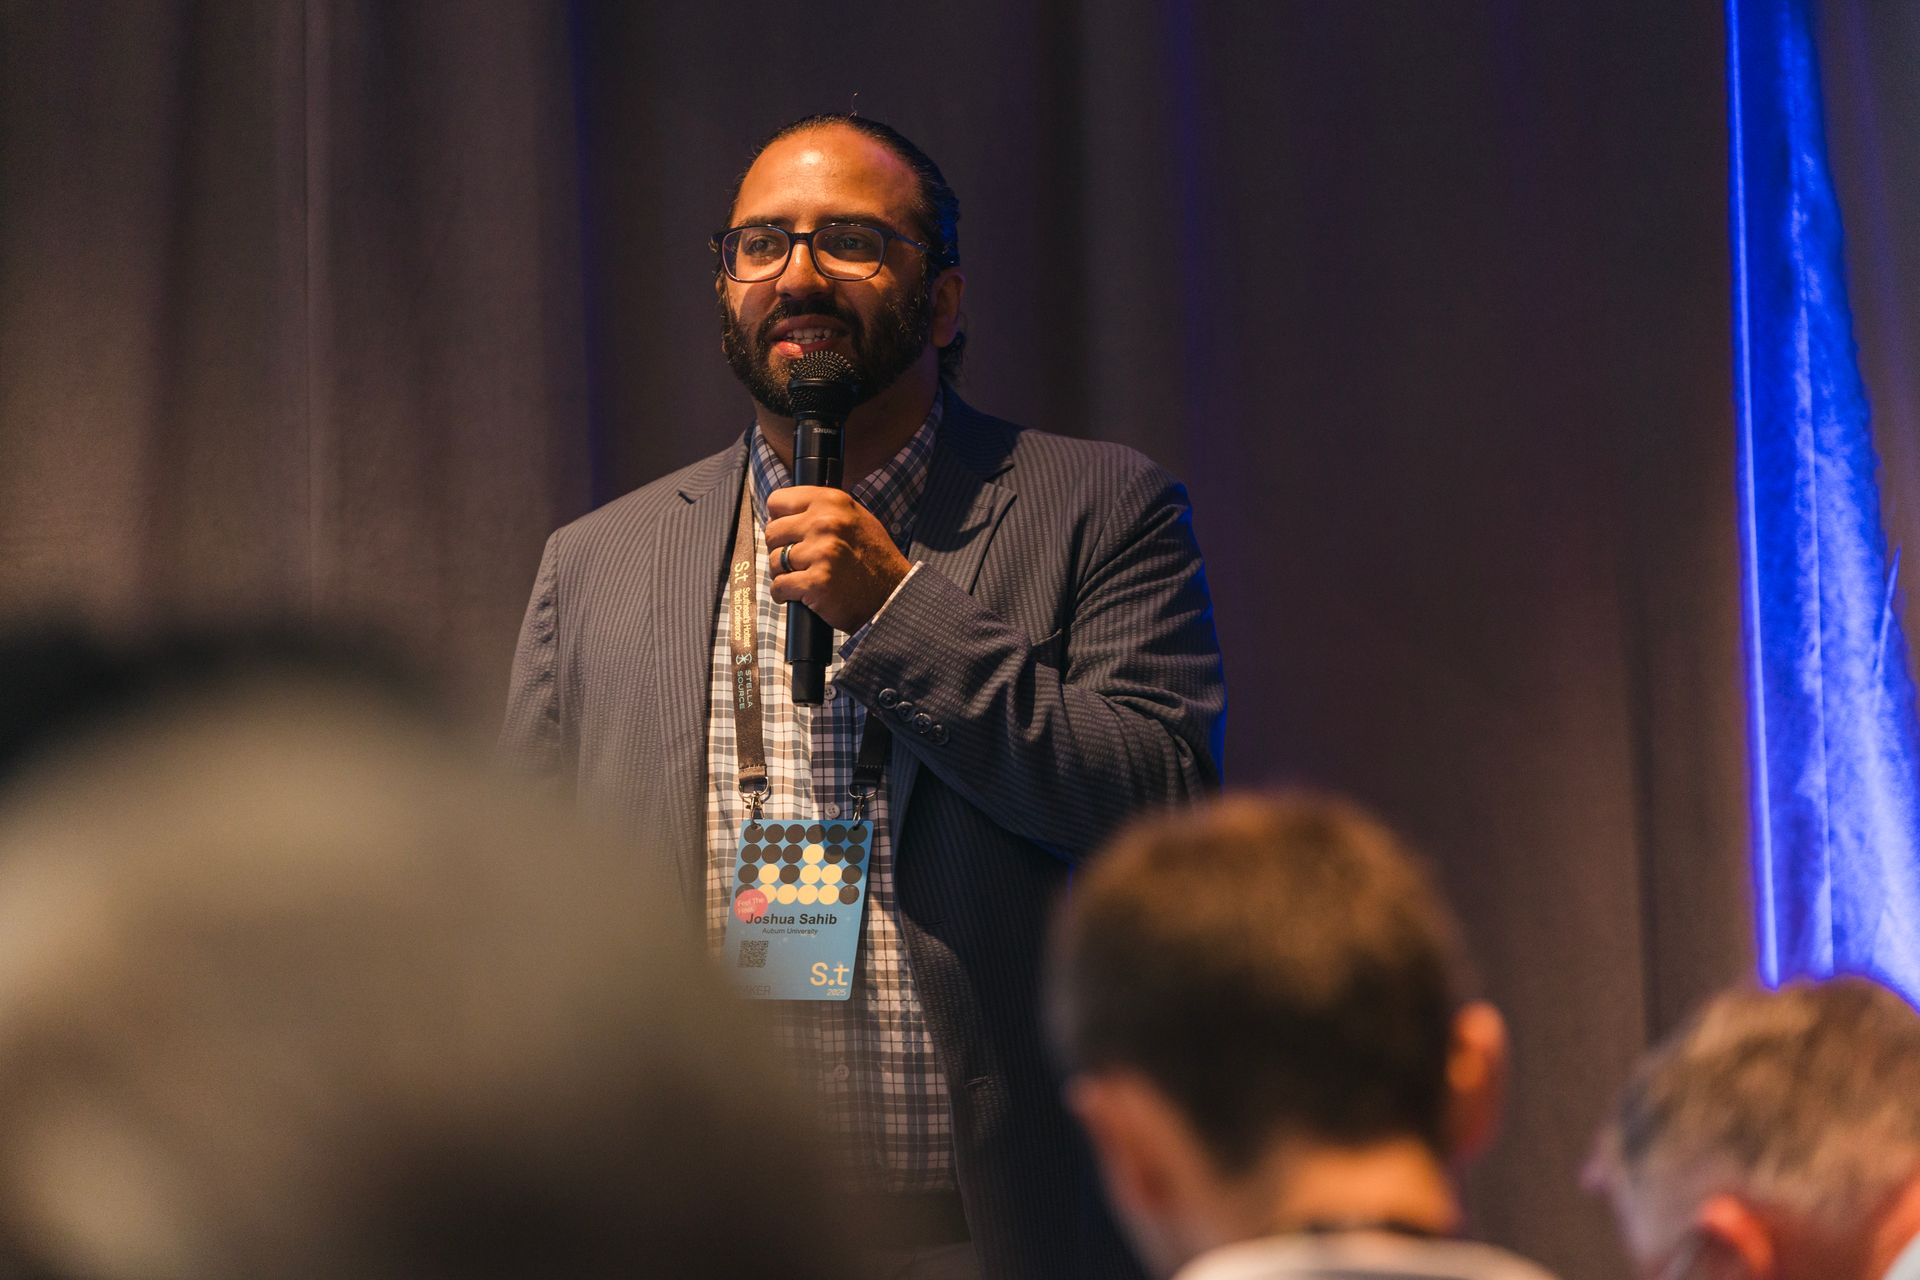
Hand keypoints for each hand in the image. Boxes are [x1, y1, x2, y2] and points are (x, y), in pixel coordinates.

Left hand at [765, 487, 911, 631]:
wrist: (894, 596)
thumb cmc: (873, 559)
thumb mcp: (854, 519)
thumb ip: (822, 510)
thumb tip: (781, 514)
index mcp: (832, 502)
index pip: (777, 502)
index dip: (780, 520)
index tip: (789, 534)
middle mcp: (825, 522)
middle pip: (772, 533)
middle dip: (780, 549)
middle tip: (799, 561)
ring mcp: (820, 553)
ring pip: (774, 561)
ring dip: (784, 574)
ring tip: (804, 578)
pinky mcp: (816, 582)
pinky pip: (779, 586)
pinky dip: (784, 594)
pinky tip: (802, 595)